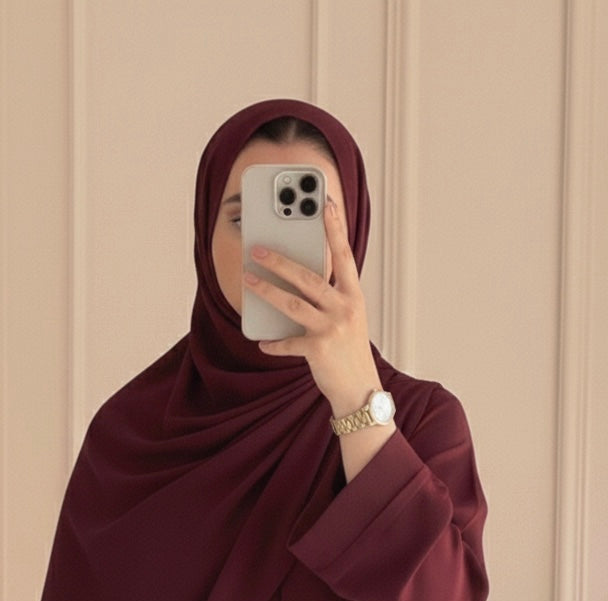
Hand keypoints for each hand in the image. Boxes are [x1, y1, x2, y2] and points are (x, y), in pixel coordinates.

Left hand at [243, 199, 380, 417]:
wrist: (360, 390)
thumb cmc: (350, 352)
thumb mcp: (348, 319)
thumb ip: (330, 298)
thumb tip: (296, 279)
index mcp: (353, 296)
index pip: (344, 256)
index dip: (334, 229)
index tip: (325, 204)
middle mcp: (345, 308)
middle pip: (308, 277)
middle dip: (280, 261)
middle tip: (258, 248)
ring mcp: (332, 328)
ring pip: (292, 303)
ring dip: (267, 290)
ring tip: (248, 280)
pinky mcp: (318, 350)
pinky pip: (287, 343)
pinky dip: (273, 343)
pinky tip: (262, 342)